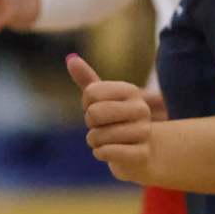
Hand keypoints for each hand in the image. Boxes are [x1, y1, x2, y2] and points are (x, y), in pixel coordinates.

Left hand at [67, 53, 156, 184]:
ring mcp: (144, 133)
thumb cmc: (115, 121)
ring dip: (95, 141)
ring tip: (107, 140)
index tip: (98, 109)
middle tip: (101, 127)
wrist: (138, 152)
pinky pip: (107, 152)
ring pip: (99, 136)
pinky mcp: (142, 154)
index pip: (91, 92)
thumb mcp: (102, 99)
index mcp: (131, 91)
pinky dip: (100, 153)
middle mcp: (141, 109)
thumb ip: (88, 80)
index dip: (87, 104)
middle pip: (94, 113)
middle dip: (90, 124)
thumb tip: (71, 59)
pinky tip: (108, 152)